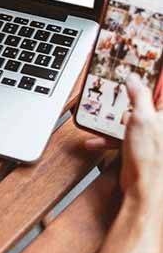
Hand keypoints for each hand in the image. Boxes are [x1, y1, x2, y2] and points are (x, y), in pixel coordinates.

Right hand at [85, 73, 162, 200]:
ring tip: (102, 116)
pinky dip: (112, 137)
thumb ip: (138, 94)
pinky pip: (127, 135)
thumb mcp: (141, 117)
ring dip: (117, 119)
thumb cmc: (150, 157)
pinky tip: (97, 140)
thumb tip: (134, 78)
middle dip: (130, 96)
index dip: (154, 74)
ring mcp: (154, 135)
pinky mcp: (143, 147)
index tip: (144, 62)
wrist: (145, 190)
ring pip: (134, 118)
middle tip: (119, 87)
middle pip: (149, 100)